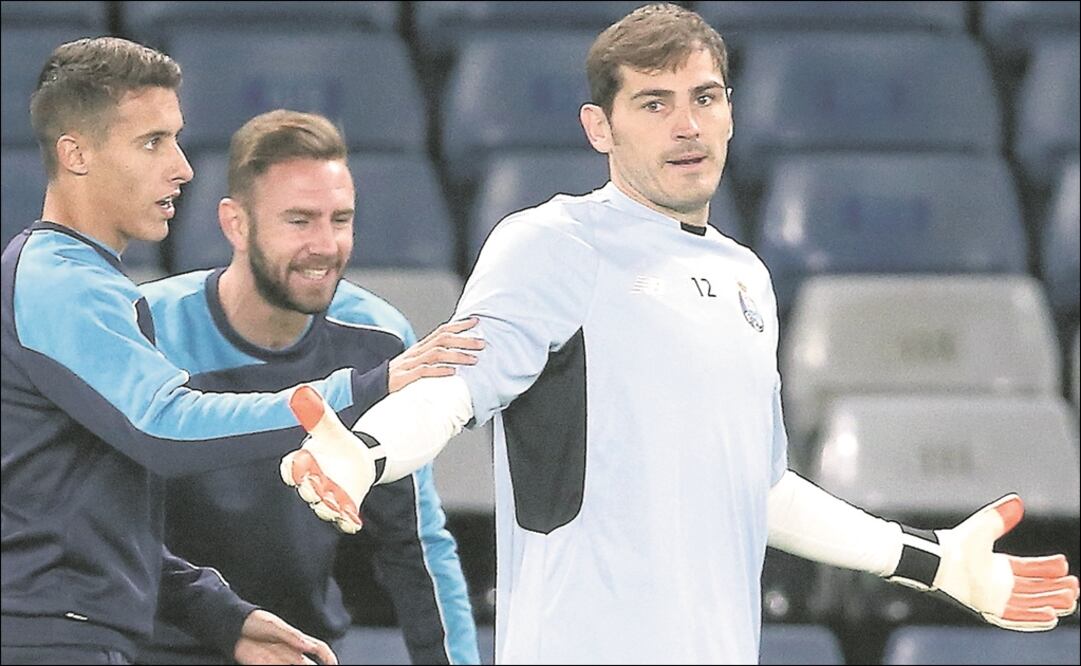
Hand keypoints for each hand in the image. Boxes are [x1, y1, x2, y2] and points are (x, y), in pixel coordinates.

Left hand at [233, 609, 336, 664]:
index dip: (328, 657)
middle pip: (308, 665)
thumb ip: (291, 636)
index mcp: (296, 639)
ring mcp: (277, 660)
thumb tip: (308, 645)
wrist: (232, 627)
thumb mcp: (273, 626)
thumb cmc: (255, 622)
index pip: (319, 648)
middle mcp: (290, 652)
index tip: (333, 665)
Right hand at [280, 385, 375, 533]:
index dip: (292, 468)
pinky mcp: (346, 507)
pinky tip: (354, 523)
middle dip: (309, 489)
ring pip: (323, 508)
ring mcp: (328, 498)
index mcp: (303, 464)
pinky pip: (344, 519)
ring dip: (327, 508)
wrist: (357, 458)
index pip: (291, 468)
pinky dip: (348, 522)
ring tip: (333, 506)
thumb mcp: (329, 427)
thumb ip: (317, 415)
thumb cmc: (336, 443)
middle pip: (306, 490)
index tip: (299, 462)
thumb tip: (302, 392)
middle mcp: (312, 484)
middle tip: (315, 486)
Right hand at [388, 318, 484, 392]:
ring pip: (436, 354)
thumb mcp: (416, 364)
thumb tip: (456, 358)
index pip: (441, 331)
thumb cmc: (398, 377)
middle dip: (464, 340)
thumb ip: (433, 359)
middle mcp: (416, 353)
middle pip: (442, 340)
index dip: (459, 325)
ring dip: (457, 355)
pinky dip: (439, 371)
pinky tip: (452, 372)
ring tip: (473, 359)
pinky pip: (423, 372)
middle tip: (482, 344)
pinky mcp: (404, 378)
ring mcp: (410, 364)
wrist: (372, 388)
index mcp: (420, 348)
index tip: (476, 322)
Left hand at [900, 494, 1078, 630]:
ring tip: (1070, 600)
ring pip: (1028, 604)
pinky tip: (1051, 616)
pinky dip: (1033, 618)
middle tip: (1074, 586)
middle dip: (1054, 588)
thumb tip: (1017, 500)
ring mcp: (993, 598)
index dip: (1046, 568)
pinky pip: (1015, 618)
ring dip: (1049, 603)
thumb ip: (1001, 517)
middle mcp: (996, 584)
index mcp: (995, 566)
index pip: (1028, 569)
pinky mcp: (988, 609)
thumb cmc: (956, 544)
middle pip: (1032, 589)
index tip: (1063, 564)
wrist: (939, 561)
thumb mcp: (983, 527)